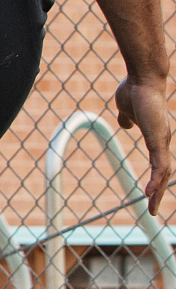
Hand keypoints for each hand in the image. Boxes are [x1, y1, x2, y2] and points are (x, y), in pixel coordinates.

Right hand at [115, 74, 172, 213]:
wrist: (144, 79)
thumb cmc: (135, 90)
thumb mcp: (126, 110)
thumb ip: (126, 118)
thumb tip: (125, 124)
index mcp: (156, 136)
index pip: (159, 163)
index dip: (156, 179)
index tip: (151, 193)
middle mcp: (163, 141)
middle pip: (164, 173)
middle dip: (159, 192)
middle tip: (152, 209)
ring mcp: (162, 141)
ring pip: (164, 173)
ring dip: (159, 192)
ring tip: (151, 207)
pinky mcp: (158, 139)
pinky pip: (160, 165)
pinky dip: (156, 180)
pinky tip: (151, 192)